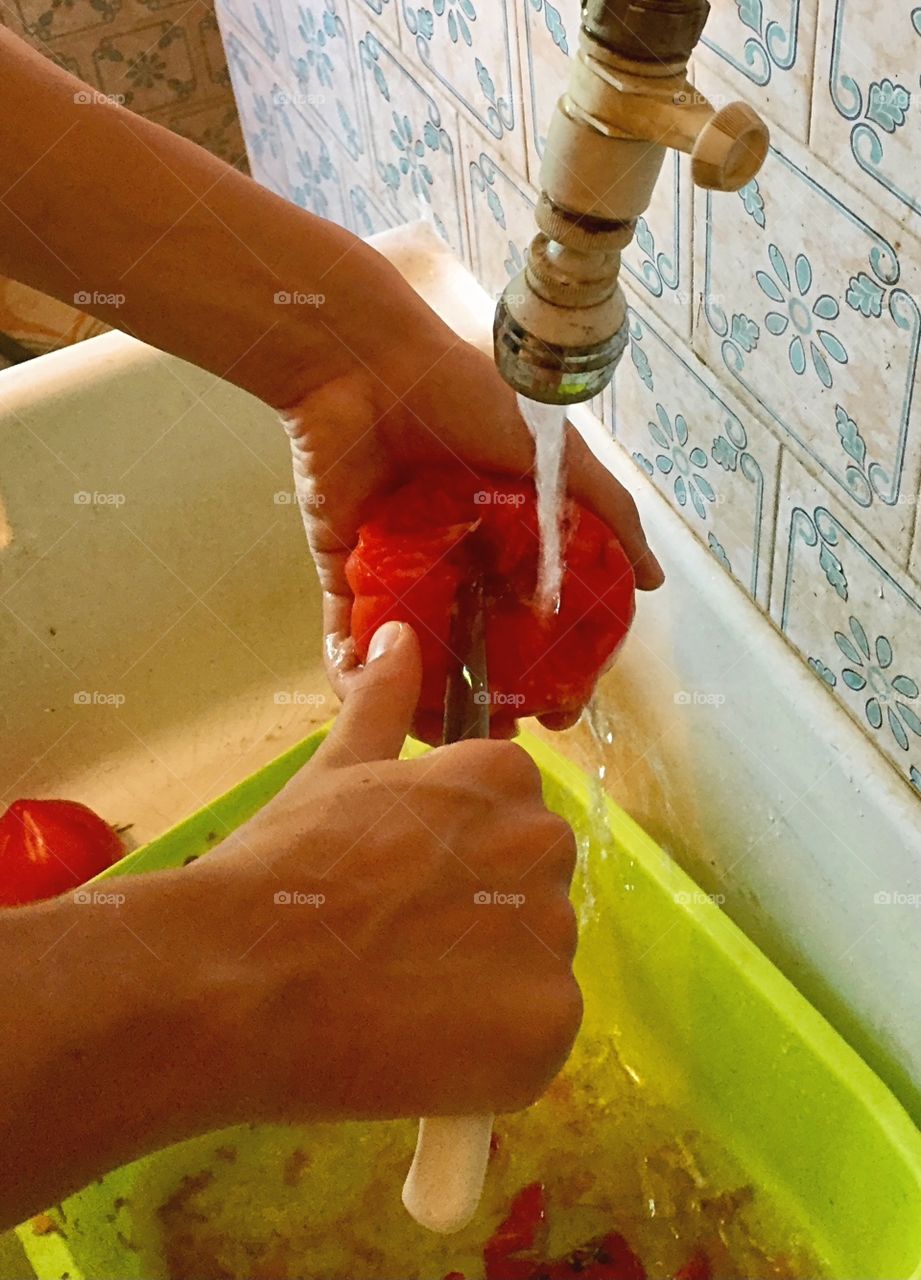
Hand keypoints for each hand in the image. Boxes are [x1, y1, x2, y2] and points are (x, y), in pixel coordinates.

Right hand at [197, 621, 581, 1121]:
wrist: (240, 979)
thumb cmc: (280, 869)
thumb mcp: (333, 771)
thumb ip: (382, 701)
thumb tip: (399, 630)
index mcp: (500, 780)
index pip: (514, 820)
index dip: (458, 863)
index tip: (404, 888)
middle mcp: (542, 846)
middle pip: (534, 889)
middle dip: (485, 917)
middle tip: (403, 947)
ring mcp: (551, 935)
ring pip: (538, 964)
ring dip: (491, 986)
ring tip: (405, 1001)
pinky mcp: (549, 1022)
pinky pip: (539, 1037)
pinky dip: (495, 1049)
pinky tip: (428, 1049)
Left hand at [279, 292, 663, 729]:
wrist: (366, 363)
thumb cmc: (468, 400)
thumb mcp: (556, 457)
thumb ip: (607, 513)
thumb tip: (655, 580)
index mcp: (506, 537)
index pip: (535, 617)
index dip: (552, 668)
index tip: (561, 710)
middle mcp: (457, 558)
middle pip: (477, 645)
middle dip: (490, 697)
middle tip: (500, 733)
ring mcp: (398, 568)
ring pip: (413, 651)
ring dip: (425, 697)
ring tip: (439, 733)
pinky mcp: (343, 568)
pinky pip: (346, 632)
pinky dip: (353, 669)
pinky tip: (373, 702)